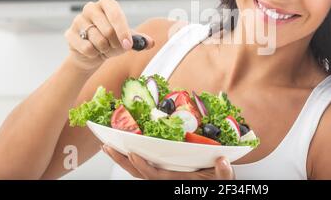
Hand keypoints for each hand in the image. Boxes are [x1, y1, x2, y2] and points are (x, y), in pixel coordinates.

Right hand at [64, 0, 154, 70]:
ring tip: (103, 47)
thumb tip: (150, 43)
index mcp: (107, 4)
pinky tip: (93, 51)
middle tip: (115, 46)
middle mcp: (91, 8)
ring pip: (97, 41)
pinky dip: (94, 54)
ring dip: (105, 49)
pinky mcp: (69, 34)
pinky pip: (86, 48)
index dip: (123, 31)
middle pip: (108, 30)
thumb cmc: (112, 41)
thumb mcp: (127, 39)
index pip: (116, 14)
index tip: (128, 45)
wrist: (92, 53)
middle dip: (115, 44)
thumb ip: (140, 40)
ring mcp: (78, 20)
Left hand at [102, 145, 235, 179]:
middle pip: (138, 172)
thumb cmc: (217, 182)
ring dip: (122, 159)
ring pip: (137, 170)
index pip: (155, 175)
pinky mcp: (163, 172)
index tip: (133, 153)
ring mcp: (163, 176)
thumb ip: (223, 172)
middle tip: (106, 146)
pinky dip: (132, 159)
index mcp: (176, 181)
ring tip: (109, 146)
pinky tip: (126, 150)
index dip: (143, 165)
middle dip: (121, 160)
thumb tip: (222, 161)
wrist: (216, 185)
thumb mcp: (224, 179)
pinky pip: (143, 167)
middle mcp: (165, 180)